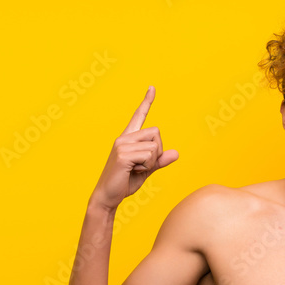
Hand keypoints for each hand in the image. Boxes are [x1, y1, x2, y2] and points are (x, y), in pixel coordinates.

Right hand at [91, 86, 179, 210]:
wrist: (107, 197)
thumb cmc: (125, 183)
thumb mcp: (146, 171)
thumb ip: (160, 161)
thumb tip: (177, 153)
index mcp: (128, 138)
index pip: (139, 116)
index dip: (146, 102)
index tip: (152, 88)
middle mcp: (124, 137)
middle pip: (157, 133)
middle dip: (158, 152)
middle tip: (143, 165)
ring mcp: (122, 144)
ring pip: (155, 147)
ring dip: (152, 162)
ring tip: (135, 169)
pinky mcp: (123, 154)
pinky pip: (149, 156)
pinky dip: (147, 167)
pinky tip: (132, 172)